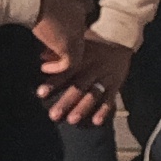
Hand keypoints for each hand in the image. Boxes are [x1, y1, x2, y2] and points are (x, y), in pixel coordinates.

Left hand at [32, 10, 124, 125]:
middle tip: (54, 115)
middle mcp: (92, 70)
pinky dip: (104, 111)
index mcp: (81, 59)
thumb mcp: (77, 43)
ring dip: (82, 108)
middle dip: (65, 102)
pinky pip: (110, 99)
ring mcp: (104, 78)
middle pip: (78, 87)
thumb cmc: (93, 42)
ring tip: (72, 120)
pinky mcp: (115, 85)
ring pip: (92, 95)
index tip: (41, 93)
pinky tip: (96, 122)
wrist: (119, 38)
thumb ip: (60, 51)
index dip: (53, 83)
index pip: (65, 72)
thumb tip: (41, 57)